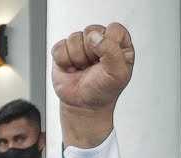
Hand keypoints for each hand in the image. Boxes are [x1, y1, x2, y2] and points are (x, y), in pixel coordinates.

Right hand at [51, 23, 134, 146]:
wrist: (84, 106)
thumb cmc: (103, 91)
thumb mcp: (117, 74)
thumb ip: (112, 51)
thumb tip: (95, 37)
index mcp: (119, 45)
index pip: (114, 29)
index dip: (109, 44)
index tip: (107, 60)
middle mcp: (101, 41)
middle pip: (92, 31)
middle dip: (91, 52)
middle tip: (94, 67)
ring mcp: (81, 44)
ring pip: (75, 38)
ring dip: (78, 58)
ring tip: (83, 69)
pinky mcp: (64, 49)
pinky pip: (60, 46)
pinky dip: (65, 61)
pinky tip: (72, 69)